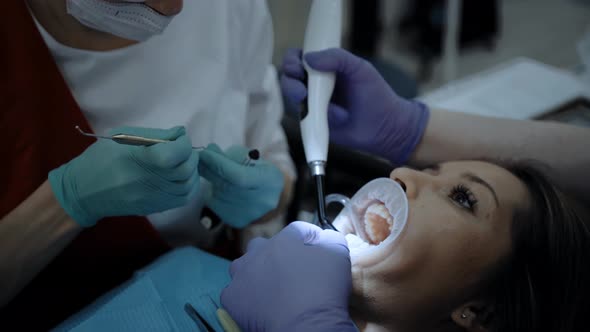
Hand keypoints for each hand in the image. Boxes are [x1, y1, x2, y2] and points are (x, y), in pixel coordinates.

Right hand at [49, 126, 199, 226]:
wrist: (83, 192)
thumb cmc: (100, 159)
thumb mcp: (123, 137)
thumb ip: (155, 135)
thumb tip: (180, 134)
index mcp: (138, 160)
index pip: (173, 154)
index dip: (183, 144)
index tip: (180, 138)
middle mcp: (147, 181)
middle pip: (185, 170)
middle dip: (190, 156)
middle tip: (182, 149)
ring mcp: (152, 198)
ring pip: (187, 186)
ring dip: (192, 171)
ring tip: (183, 162)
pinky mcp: (154, 208)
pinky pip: (182, 199)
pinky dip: (189, 186)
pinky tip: (182, 177)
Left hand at [198, 144, 283, 227]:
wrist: (270, 195)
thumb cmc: (259, 171)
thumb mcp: (251, 158)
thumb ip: (231, 156)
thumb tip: (210, 150)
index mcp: (269, 181)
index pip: (239, 175)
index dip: (219, 164)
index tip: (204, 153)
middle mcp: (261, 201)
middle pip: (227, 186)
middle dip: (210, 170)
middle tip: (198, 159)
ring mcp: (249, 214)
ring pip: (219, 195)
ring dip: (211, 181)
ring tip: (213, 172)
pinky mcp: (237, 220)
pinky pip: (216, 205)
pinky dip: (213, 193)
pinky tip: (218, 187)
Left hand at [221, 222, 356, 331]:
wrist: (304, 325)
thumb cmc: (322, 289)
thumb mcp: (338, 255)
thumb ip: (331, 238)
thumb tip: (324, 237)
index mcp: (283, 240)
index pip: (297, 230)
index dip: (309, 237)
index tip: (318, 247)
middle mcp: (258, 252)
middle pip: (265, 245)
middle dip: (276, 252)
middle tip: (291, 270)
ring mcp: (241, 274)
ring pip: (244, 265)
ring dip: (255, 271)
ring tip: (270, 287)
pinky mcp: (232, 297)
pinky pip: (236, 291)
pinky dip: (246, 296)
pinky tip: (259, 304)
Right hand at [281, 48, 429, 164]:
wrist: (384, 127)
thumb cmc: (375, 95)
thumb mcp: (360, 69)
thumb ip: (337, 58)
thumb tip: (308, 58)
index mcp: (325, 66)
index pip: (299, 56)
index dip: (293, 59)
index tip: (299, 64)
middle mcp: (315, 83)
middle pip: (288, 76)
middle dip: (290, 81)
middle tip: (302, 90)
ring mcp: (312, 103)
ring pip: (290, 96)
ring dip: (295, 96)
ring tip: (309, 101)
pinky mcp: (313, 122)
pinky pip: (300, 118)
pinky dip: (307, 116)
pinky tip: (325, 117)